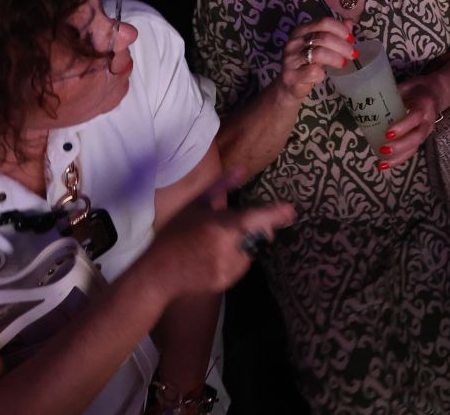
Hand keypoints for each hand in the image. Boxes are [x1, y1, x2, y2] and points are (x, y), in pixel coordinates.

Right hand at [140, 177, 296, 298]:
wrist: (158, 272)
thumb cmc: (175, 233)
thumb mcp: (196, 205)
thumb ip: (222, 186)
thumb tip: (242, 168)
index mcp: (219, 227)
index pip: (254, 220)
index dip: (275, 215)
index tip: (290, 210)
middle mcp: (226, 248)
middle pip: (258, 236)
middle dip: (257, 228)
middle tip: (234, 225)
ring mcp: (227, 268)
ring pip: (252, 251)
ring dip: (245, 243)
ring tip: (216, 243)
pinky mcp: (226, 281)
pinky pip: (242, 265)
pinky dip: (236, 258)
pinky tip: (214, 256)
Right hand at [276, 16, 356, 101]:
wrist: (289, 85)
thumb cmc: (306, 63)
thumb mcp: (320, 46)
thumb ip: (334, 33)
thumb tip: (349, 23)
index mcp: (301, 30)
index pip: (324, 22)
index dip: (340, 29)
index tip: (351, 39)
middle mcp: (294, 42)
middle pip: (324, 37)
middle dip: (343, 46)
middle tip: (353, 54)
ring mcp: (291, 59)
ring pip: (319, 53)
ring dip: (336, 58)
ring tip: (343, 63)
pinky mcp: (291, 76)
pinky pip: (312, 71)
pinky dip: (322, 74)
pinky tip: (323, 75)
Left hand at [381, 77, 442, 167]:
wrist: (438, 93)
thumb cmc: (418, 88)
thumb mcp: (407, 86)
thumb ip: (393, 93)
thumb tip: (370, 97)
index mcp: (424, 105)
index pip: (416, 117)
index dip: (403, 126)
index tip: (388, 133)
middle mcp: (428, 121)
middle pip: (417, 137)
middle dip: (400, 146)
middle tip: (383, 150)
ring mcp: (426, 132)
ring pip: (415, 147)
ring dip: (399, 157)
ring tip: (382, 163)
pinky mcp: (421, 139)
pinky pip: (412, 151)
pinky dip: (399, 159)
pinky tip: (385, 164)